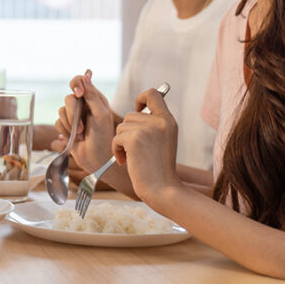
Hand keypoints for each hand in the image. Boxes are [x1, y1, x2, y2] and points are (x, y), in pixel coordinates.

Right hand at [54, 71, 117, 175]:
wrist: (97, 159)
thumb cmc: (104, 137)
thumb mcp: (101, 114)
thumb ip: (92, 95)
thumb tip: (86, 74)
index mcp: (94, 98)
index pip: (80, 81)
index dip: (76, 84)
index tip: (79, 94)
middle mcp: (83, 105)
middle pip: (68, 98)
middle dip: (73, 113)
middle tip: (82, 127)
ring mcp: (74, 116)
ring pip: (61, 111)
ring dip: (70, 125)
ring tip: (80, 135)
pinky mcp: (66, 127)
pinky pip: (57, 122)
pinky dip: (65, 131)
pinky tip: (75, 139)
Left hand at [111, 87, 181, 203]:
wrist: (162, 189)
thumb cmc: (158, 169)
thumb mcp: (161, 140)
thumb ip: (152, 125)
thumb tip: (135, 111)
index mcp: (168, 121)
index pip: (153, 94)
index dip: (141, 98)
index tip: (138, 110)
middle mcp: (161, 121)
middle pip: (130, 115)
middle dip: (127, 133)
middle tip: (136, 151)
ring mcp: (148, 129)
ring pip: (121, 127)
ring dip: (121, 142)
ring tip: (134, 157)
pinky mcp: (135, 138)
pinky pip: (116, 138)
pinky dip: (117, 150)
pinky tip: (126, 161)